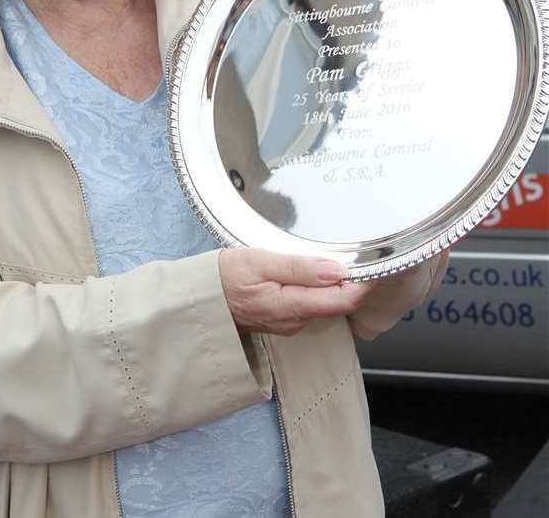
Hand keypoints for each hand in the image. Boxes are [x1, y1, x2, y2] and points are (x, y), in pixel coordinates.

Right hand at [219, 247, 376, 336]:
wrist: (200, 301)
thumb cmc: (225, 277)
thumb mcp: (259, 262)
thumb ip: (298, 267)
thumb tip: (336, 271)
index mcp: (292, 306)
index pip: (343, 299)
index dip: (363, 282)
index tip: (376, 262)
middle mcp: (296, 321)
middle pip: (338, 302)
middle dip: (355, 281)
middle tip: (366, 253)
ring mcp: (291, 323)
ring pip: (326, 303)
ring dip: (337, 283)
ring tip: (345, 257)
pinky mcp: (285, 318)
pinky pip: (312, 303)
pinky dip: (320, 288)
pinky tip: (317, 271)